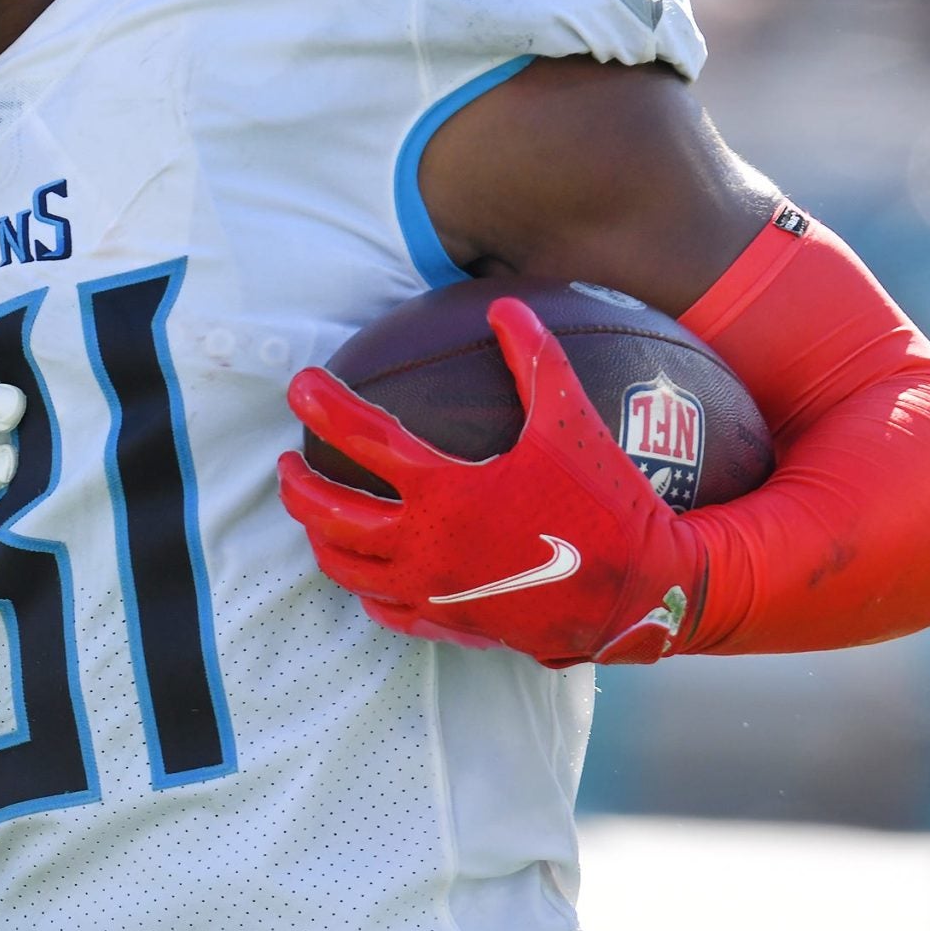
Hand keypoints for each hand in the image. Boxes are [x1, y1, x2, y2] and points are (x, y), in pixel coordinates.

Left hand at [276, 297, 705, 666]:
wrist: (642, 593)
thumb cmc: (608, 505)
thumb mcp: (573, 423)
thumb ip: (535, 361)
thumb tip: (506, 307)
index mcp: (446, 492)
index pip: (364, 440)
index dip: (326, 406)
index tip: (300, 386)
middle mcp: (426, 545)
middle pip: (331, 515)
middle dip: (298, 485)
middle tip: (287, 461)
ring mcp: (433, 590)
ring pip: (347, 568)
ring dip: (319, 536)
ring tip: (311, 513)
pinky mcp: (450, 623)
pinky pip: (387, 610)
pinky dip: (365, 587)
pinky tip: (365, 572)